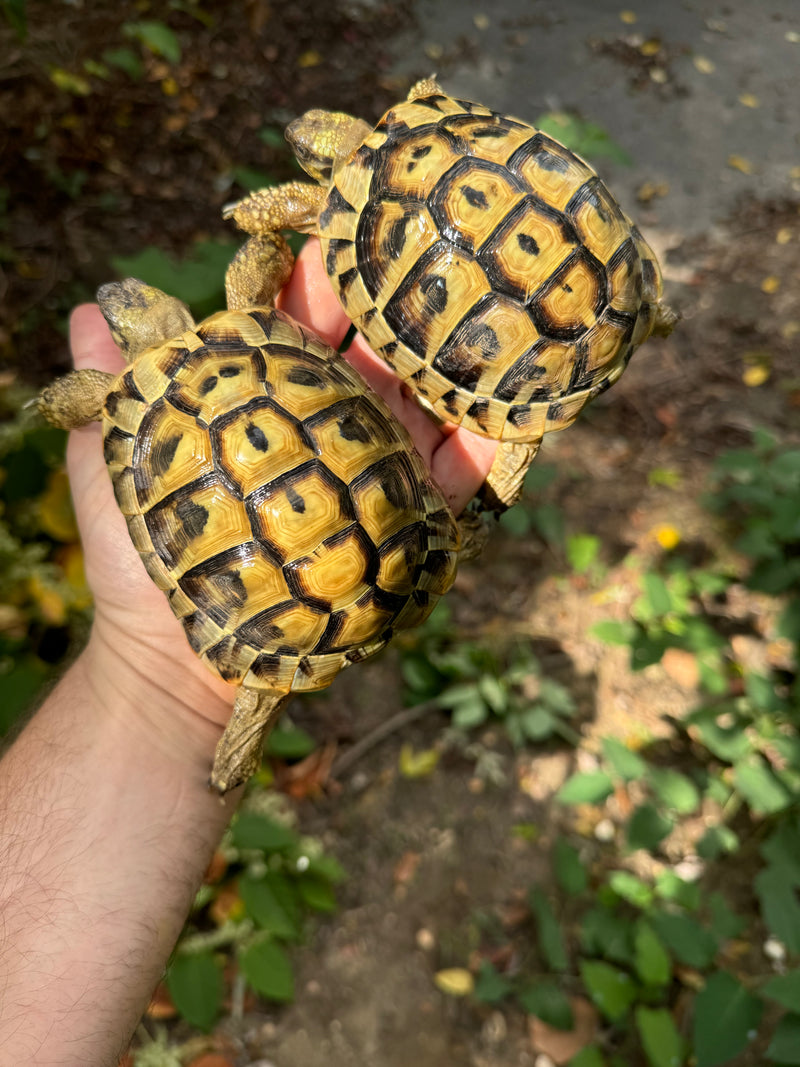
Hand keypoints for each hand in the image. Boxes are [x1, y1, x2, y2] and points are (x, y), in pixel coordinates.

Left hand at [67, 240, 495, 731]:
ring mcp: (380, 460)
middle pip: (382, 334)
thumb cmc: (147, 556)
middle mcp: (335, 414)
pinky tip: (528, 398)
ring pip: (435, 389)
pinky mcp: (414, 515)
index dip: (325, 256)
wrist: (184, 659)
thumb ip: (115, 385)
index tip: (355, 202)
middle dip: (416, 282)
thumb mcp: (119, 462)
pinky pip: (468, 471)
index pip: (302, 304)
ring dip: (471, 345)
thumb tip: (92, 307)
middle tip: (456, 227)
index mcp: (271, 387)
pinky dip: (498, 438)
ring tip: (510, 297)